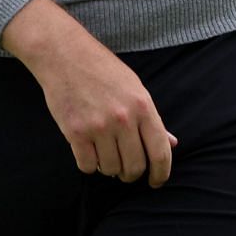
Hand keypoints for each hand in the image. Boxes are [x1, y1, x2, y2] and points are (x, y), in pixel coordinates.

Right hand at [2, 0, 175, 186]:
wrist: (64, 53)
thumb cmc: (101, 69)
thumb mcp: (134, 87)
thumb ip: (151, 119)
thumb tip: (171, 144)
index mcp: (142, 106)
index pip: (160, 152)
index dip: (161, 173)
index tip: (156, 181)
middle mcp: (123, 118)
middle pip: (135, 166)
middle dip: (131, 173)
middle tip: (125, 169)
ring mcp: (98, 126)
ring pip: (110, 169)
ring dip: (108, 168)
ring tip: (104, 153)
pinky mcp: (75, 132)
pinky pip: (87, 166)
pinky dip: (89, 164)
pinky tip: (88, 151)